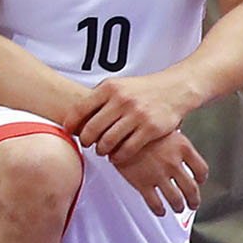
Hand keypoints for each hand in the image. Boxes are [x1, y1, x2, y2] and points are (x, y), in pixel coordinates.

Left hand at [70, 72, 190, 159]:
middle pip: (92, 128)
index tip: (67, 132)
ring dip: (101, 149)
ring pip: (108, 141)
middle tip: (86, 144)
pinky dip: (118, 156)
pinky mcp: (150, 129)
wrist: (174, 89)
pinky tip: (116, 157)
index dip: (71, 124)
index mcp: (109, 88)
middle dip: (85, 140)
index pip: (80, 109)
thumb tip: (74, 117)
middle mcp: (121, 100)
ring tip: (101, 150)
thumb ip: (98, 98)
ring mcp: (136, 115)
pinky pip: (127, 149)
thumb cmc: (143, 90)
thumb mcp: (118, 86)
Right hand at [115, 127, 207, 215]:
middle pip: (191, 189)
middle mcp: (173, 163)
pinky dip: (159, 210)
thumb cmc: (135, 124)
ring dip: (178, 206)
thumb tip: (179, 142)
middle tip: (193, 203)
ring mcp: (158, 174)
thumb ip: (173, 138)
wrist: (114, 129)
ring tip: (178, 208)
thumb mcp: (161, 126)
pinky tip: (159, 210)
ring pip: (175, 199)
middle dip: (194, 199)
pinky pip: (155, 203)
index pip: (201, 169)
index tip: (199, 180)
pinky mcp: (141, 183)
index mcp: (182, 147)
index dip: (201, 178)